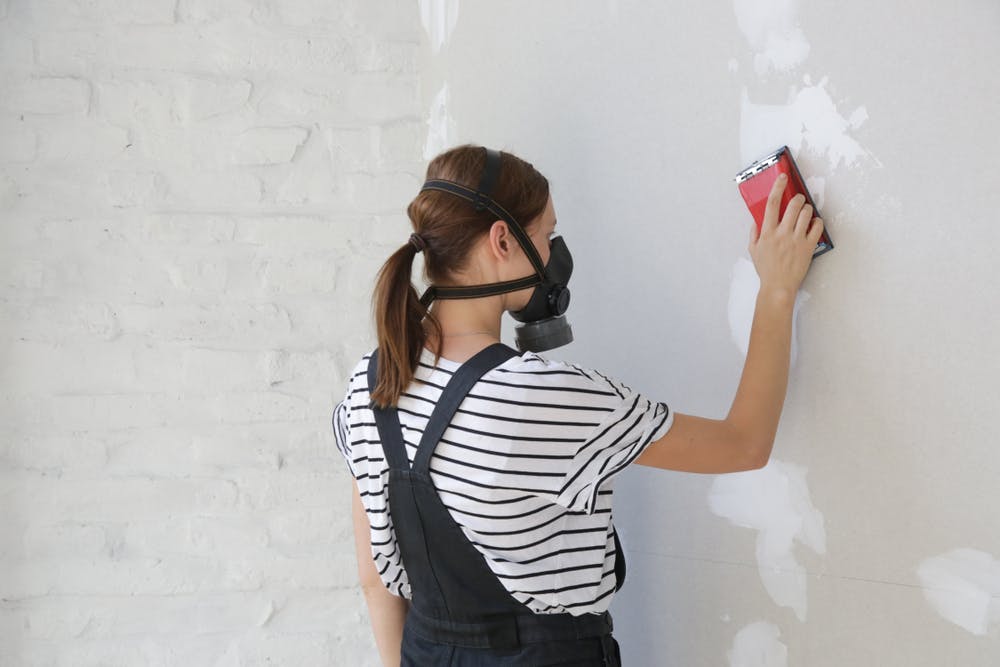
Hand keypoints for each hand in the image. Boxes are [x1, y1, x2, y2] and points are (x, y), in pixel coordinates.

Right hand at [748, 173, 824, 297]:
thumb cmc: (766, 270)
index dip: (778, 187)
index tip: (783, 178)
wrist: (778, 286)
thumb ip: (754, 233)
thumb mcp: (753, 251)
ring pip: (806, 213)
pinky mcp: (808, 246)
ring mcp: (797, 240)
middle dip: (797, 198)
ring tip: (805, 212)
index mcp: (767, 233)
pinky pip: (817, 226)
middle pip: (793, 205)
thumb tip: (757, 221)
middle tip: (798, 200)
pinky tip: (813, 224)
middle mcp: (782, 234)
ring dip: (806, 209)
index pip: (772, 204)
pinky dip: (817, 222)